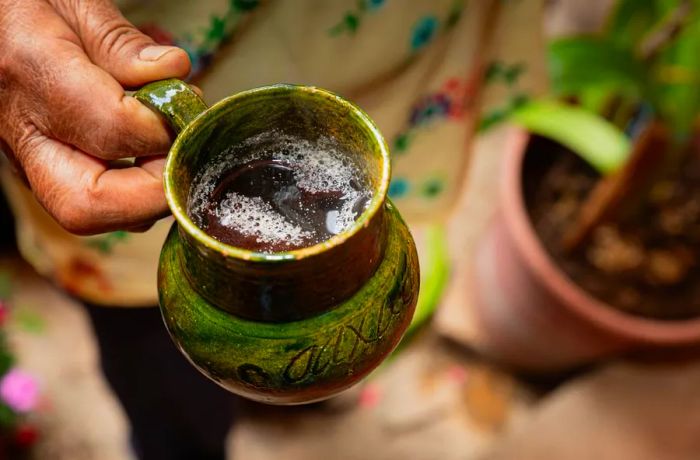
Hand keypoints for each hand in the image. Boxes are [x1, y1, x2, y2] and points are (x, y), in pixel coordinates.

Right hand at [0, 0, 190, 233]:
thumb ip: (121, 43)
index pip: (110, 129)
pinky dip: (136, 190)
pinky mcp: (41, 171)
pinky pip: (95, 203)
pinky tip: (154, 153)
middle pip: (86, 205)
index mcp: (30, 71)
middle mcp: (22, 131)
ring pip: (91, 214)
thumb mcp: (72, 1)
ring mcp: (28, 159)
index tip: (188, 111)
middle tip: (185, 154)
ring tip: (172, 146)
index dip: (163, 130)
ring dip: (148, 194)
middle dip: (152, 192)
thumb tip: (173, 72)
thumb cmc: (22, 6)